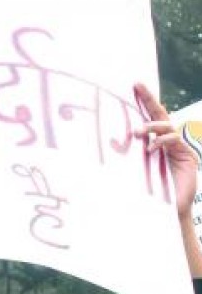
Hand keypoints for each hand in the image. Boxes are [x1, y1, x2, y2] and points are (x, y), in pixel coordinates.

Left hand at [134, 83, 197, 219]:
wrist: (170, 208)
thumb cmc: (151, 191)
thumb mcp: (134, 170)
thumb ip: (126, 156)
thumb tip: (108, 143)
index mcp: (155, 142)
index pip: (148, 117)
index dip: (143, 101)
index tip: (133, 85)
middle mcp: (167, 141)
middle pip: (159, 114)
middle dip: (149, 98)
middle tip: (137, 85)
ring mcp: (178, 147)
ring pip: (167, 126)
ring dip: (152, 126)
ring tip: (138, 132)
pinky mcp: (186, 155)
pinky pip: (173, 141)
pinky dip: (161, 142)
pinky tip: (151, 148)